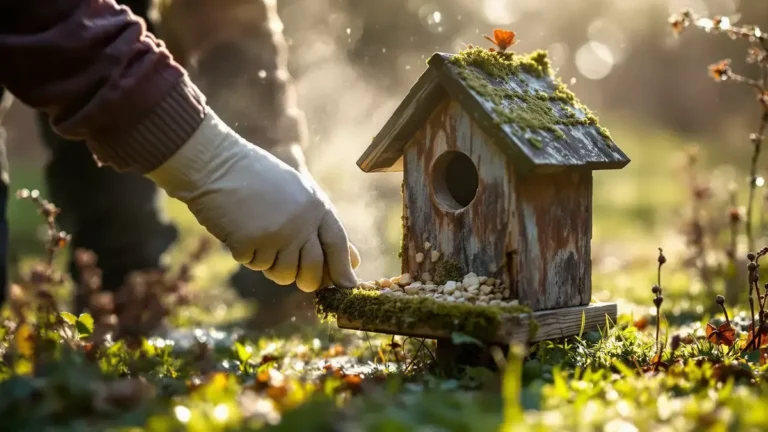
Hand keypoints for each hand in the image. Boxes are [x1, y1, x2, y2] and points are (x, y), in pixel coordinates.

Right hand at [146, 111, 359, 291]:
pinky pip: (254, 265)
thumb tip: (353, 260)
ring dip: (271, 265)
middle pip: (313, 270)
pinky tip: (240, 228)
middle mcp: (301, 221)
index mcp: (316, 206)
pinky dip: (247, 254)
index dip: (343, 269)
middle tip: (298, 279)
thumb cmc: (257, 179)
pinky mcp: (250, 243)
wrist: (216, 165)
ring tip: (260, 238)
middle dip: (307, 281)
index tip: (348, 287)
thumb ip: (322, 226)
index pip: (338, 244)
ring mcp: (276, 233)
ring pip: (283, 274)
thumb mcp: (298, 193)